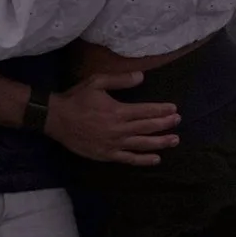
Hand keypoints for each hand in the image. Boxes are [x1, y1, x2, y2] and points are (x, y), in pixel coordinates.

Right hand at [44, 73, 180, 166]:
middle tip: (178, 122)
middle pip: (147, 128)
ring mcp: (114, 144)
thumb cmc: (77, 98)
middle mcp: (119, 129)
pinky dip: (143, 159)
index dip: (161, 110)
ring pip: (142, 144)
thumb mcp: (97, 82)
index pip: (145, 111)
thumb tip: (141, 76)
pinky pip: (129, 159)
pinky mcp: (107, 154)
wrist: (57, 120)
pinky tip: (156, 159)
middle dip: (165, 125)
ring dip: (160, 143)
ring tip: (174, 140)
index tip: (174, 109)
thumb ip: (120, 80)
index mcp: (118, 111)